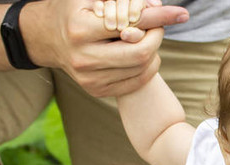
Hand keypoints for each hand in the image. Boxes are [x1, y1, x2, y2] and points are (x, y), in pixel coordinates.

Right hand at [20, 0, 188, 96]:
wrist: (48, 37)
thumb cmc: (75, 11)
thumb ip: (125, 2)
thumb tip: (158, 7)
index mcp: (79, 30)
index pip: (131, 26)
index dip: (158, 19)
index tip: (181, 14)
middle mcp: (83, 58)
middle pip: (140, 53)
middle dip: (156, 36)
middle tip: (157, 26)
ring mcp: (89, 79)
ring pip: (141, 68)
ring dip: (153, 51)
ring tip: (145, 37)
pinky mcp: (96, 91)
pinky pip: (136, 82)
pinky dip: (147, 67)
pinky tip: (143, 55)